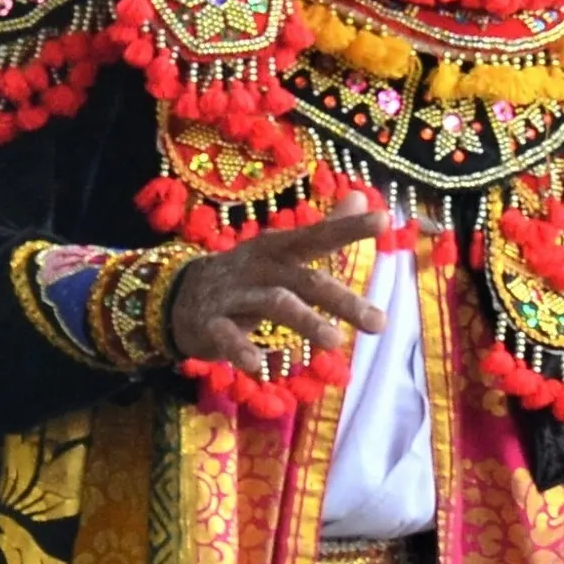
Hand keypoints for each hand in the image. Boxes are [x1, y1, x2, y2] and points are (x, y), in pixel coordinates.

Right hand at [167, 198, 385, 374]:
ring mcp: (234, 295)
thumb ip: (324, 229)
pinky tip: (258, 367)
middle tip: (380, 324)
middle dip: (342, 300)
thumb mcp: (283, 250)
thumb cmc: (247, 275)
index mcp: (279, 249)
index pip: (318, 236)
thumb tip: (360, 196)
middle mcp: (260, 267)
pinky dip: (241, 350)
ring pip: (273, 305)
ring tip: (335, 342)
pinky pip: (227, 336)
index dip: (348, 227)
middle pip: (305, 280)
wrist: (180, 295)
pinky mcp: (212, 324)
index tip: (384, 219)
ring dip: (305, 322)